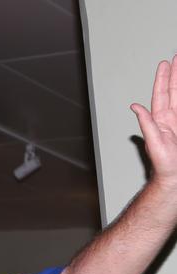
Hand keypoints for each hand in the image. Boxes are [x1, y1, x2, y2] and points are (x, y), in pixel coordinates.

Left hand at [132, 56, 176, 188]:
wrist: (174, 176)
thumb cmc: (163, 164)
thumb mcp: (153, 141)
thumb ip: (146, 123)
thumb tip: (134, 106)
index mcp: (160, 119)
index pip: (162, 93)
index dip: (163, 78)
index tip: (165, 64)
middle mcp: (169, 118)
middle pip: (173, 91)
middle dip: (174, 74)